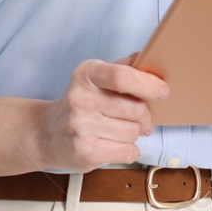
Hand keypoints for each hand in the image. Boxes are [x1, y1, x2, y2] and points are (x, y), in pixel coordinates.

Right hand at [36, 53, 167, 170]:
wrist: (48, 133)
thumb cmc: (81, 103)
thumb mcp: (95, 77)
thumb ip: (123, 67)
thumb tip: (147, 57)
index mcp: (86, 74)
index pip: (121, 77)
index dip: (147, 85)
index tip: (163, 91)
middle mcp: (80, 99)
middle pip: (135, 109)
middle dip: (144, 115)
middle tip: (138, 117)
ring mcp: (81, 127)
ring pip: (133, 132)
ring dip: (133, 133)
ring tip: (118, 130)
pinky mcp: (85, 152)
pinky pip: (128, 152)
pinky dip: (128, 150)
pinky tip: (113, 144)